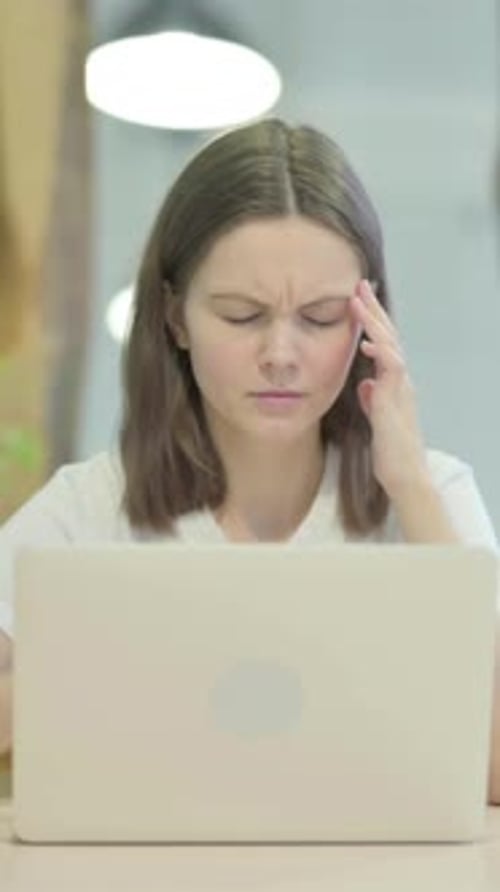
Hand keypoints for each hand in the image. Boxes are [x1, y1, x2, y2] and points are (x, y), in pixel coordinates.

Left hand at [350, 279, 428, 497]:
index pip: (383, 344)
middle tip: (360, 285)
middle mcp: (400, 381)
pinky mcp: (395, 402)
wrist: (403, 475)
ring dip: (374, 322)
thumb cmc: (390, 451)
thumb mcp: (375, 419)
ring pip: (391, 345)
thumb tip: (364, 385)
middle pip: (388, 336)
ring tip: (359, 300)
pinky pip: (392, 370)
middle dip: (373, 310)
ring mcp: (400, 389)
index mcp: (393, 383)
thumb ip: (371, 399)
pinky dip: (381, 352)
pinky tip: (368, 342)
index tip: (358, 301)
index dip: (371, 322)